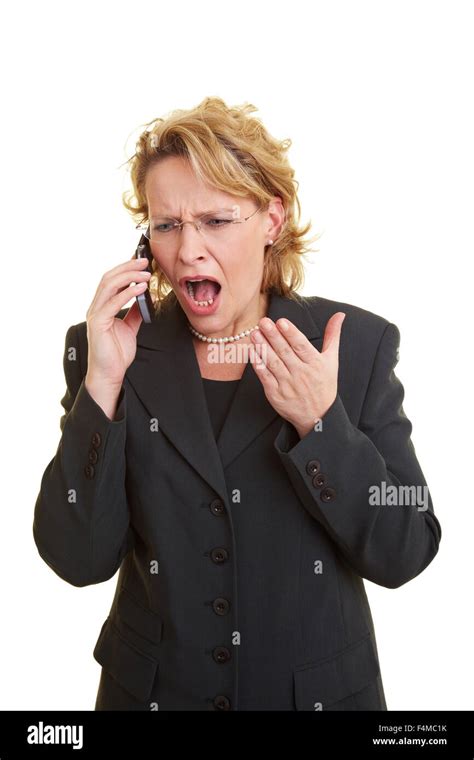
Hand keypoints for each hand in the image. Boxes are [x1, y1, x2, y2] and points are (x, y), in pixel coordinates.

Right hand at [85, 256, 151, 388]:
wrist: (109, 374)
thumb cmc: (116, 354)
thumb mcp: (130, 328)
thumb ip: (135, 313)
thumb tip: (144, 298)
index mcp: (102, 307)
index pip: (112, 281)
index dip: (125, 268)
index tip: (141, 261)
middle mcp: (96, 307)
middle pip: (109, 278)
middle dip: (128, 267)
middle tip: (145, 261)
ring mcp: (95, 314)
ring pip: (109, 286)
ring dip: (129, 276)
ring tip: (146, 273)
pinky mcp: (98, 323)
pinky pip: (112, 303)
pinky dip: (127, 293)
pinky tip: (141, 288)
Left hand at [249, 312, 345, 438]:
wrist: (318, 417)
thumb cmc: (324, 385)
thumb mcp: (332, 360)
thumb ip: (332, 336)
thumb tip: (339, 314)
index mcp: (316, 364)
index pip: (301, 346)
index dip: (291, 333)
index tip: (281, 321)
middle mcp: (302, 374)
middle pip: (285, 352)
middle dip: (273, 336)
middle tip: (263, 322)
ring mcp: (288, 385)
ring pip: (273, 363)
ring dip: (263, 347)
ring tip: (255, 333)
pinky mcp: (276, 395)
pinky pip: (265, 377)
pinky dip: (258, 364)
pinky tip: (252, 352)